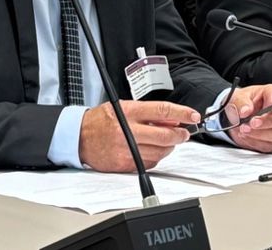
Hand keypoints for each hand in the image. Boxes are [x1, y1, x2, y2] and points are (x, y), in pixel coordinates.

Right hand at [79, 100, 197, 171]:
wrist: (79, 137)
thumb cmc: (101, 120)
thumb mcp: (124, 107)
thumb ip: (149, 112)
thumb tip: (173, 118)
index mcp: (128, 112)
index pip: (162, 110)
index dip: (182, 113)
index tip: (193, 116)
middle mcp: (127, 131)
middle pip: (165, 135)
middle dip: (180, 134)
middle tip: (184, 132)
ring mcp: (126, 149)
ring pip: (161, 151)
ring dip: (169, 147)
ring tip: (165, 141)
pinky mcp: (124, 164)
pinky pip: (150, 163)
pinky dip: (156, 157)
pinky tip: (151, 150)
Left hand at [224, 84, 271, 152]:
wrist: (237, 118)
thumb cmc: (243, 104)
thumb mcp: (237, 98)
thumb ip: (241, 102)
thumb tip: (246, 111)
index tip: (268, 105)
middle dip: (267, 122)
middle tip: (252, 123)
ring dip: (258, 134)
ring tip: (243, 129)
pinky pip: (267, 145)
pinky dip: (254, 142)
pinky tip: (245, 135)